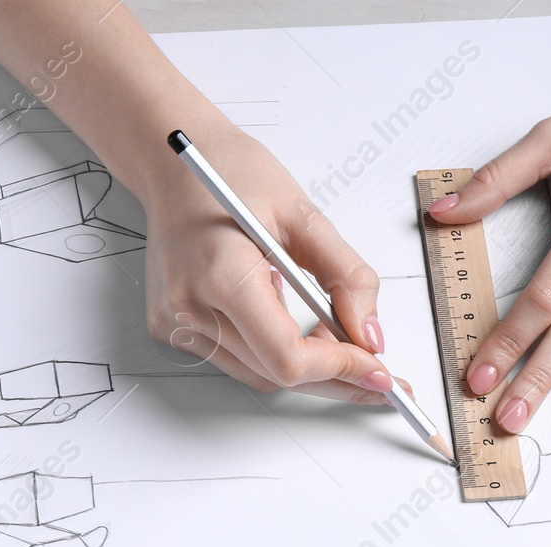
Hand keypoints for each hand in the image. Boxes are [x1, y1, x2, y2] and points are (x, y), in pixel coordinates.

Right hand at [135, 124, 400, 404]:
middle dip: (335, 377)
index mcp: (221, 273)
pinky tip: (298, 333)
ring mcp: (176, 322)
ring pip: (260, 376)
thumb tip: (370, 334)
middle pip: (277, 374)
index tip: (377, 370)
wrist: (175, 165)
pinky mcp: (173, 328)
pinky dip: (275, 357)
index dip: (340, 368)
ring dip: (307, 370)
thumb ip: (346, 276)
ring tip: (340, 345)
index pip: (287, 354)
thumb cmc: (232, 175)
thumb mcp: (304, 215)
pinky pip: (239, 362)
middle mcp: (190, 306)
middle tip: (377, 374)